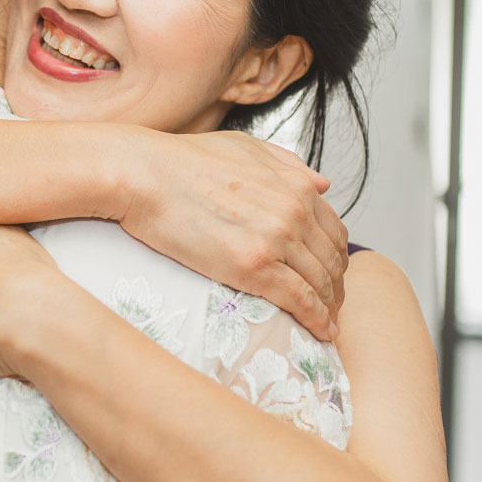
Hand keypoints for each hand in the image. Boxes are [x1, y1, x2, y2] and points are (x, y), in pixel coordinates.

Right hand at [119, 129, 346, 339]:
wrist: (144, 175)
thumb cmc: (182, 161)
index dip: (337, 259)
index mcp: (295, 184)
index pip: (333, 231)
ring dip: (329, 307)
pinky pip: (300, 299)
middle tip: (331, 306)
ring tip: (325, 323)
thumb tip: (323, 183)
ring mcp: (276, 239)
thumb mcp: (245, 148)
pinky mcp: (254, 266)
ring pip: (320, 283)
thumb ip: (288, 164)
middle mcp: (294, 210)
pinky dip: (317, 320)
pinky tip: (322, 332)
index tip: (331, 275)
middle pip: (332, 260)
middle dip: (336, 287)